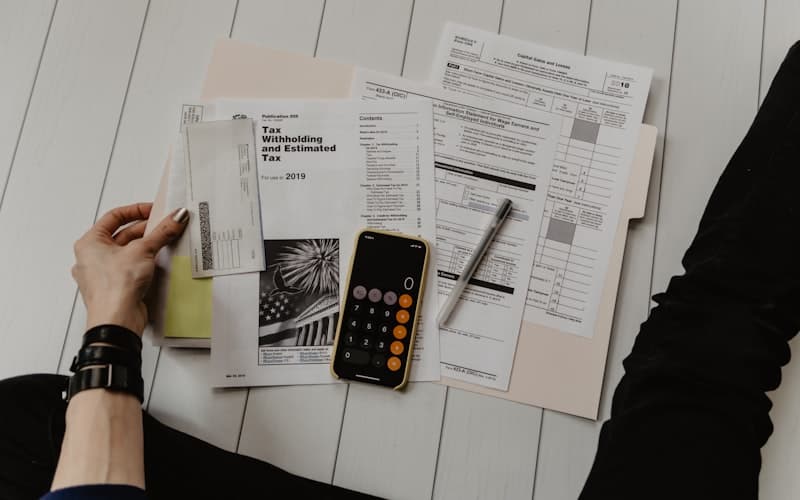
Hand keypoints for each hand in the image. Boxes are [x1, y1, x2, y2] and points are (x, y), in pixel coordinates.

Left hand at [72, 203, 188, 334]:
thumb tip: (175, 218)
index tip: (154, 210)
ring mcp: (104, 274)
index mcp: (89, 243)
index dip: (136, 210)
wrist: (116, 321)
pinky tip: (158, 262)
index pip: (114, 217)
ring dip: (147, 246)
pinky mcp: (117, 287)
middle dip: (146, 230)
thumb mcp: (143, 250)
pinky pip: (132, 268)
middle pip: (123, 235)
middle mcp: (93, 257)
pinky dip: (145, 262)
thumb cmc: (114, 288)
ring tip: (165, 242)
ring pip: (128, 252)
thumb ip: (162, 232)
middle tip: (166, 226)